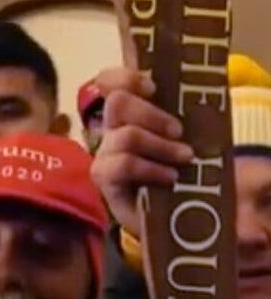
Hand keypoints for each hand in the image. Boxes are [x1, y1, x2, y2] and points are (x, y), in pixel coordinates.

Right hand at [90, 67, 194, 237]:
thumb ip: (178, 120)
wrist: (167, 221)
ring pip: (126, 135)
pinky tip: (169, 177)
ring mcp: (104, 154)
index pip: (111, 82)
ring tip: (185, 158)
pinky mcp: (103, 178)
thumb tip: (195, 100)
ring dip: (161, 146)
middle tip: (179, 131)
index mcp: (130, 115)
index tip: (153, 88)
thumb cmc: (176, 175)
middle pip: (118, 102)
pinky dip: (151, 168)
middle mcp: (111, 130)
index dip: (127, 77)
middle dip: (151, 112)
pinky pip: (124, 163)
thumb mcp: (180, 142)